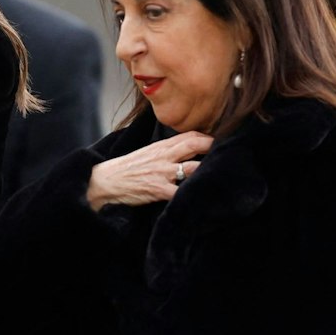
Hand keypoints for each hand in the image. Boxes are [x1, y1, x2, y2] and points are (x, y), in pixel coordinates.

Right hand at [86, 132, 212, 210]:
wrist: (104, 182)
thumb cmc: (126, 170)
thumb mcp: (147, 154)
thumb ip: (167, 152)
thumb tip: (187, 152)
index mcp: (162, 146)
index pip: (191, 136)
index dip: (209, 138)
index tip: (222, 143)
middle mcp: (164, 157)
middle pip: (196, 146)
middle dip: (215, 148)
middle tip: (231, 154)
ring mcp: (162, 173)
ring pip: (193, 168)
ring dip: (207, 172)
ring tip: (221, 177)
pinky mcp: (158, 190)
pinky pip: (181, 192)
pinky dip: (192, 195)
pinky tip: (202, 198)